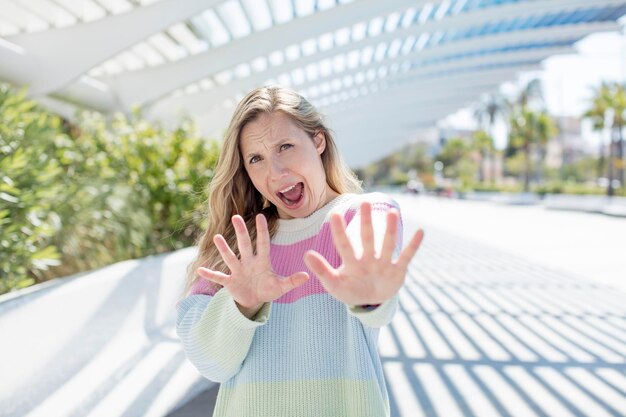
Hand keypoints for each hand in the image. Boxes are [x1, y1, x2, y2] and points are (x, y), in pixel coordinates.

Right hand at [197, 214, 308, 316]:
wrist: (254, 300)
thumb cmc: (268, 290)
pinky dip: (210, 275)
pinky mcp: (230, 282)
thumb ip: (292, 281)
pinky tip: (201, 270)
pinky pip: (218, 277)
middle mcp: (248, 262)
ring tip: (217, 237)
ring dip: (224, 248)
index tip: (261, 216)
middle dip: (241, 232)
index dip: (262, 231)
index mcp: (262, 262)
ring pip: (230, 257)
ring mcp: (238, 271)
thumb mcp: (281, 287)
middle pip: (244, 245)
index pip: (262, 243)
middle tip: (236, 216)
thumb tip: (307, 276)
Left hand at [304, 202, 423, 305]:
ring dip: (389, 230)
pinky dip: (413, 246)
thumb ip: (321, 270)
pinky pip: (406, 257)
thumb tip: (306, 254)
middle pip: (366, 239)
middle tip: (364, 203)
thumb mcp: (333, 284)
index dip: (339, 231)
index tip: (334, 215)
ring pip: (387, 245)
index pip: (343, 245)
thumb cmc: (350, 290)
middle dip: (366, 223)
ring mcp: (383, 264)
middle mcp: (368, 259)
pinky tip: (420, 231)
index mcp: (351, 262)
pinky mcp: (397, 272)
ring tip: (392, 213)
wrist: (369, 302)